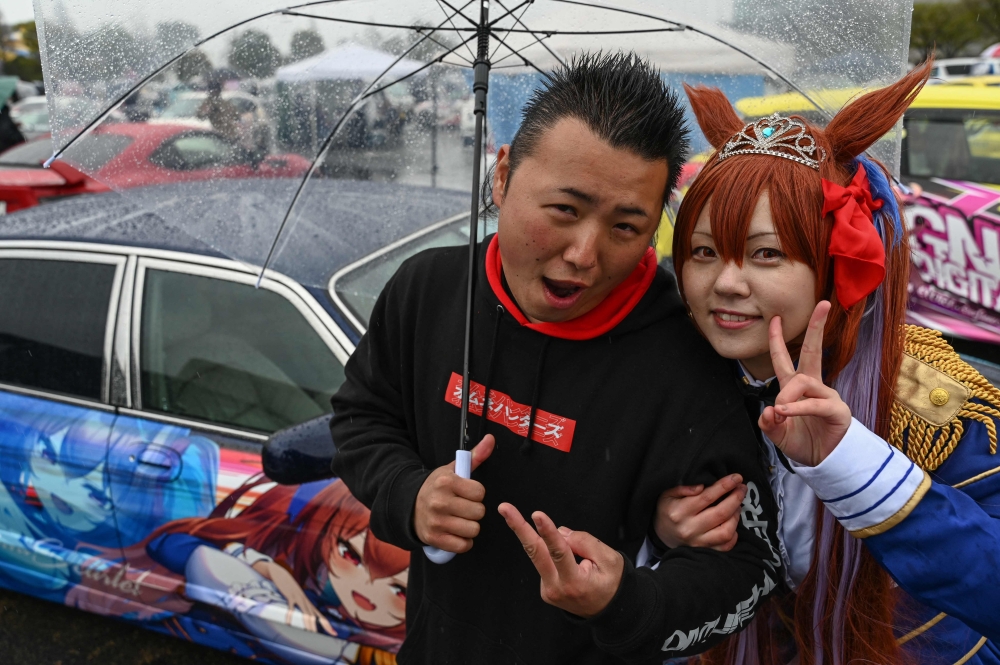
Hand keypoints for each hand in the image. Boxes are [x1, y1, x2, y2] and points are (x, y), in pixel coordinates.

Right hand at [252, 560, 333, 633]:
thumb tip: (302, 618)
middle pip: (316, 616)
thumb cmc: (289, 588)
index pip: (320, 616)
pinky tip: (289, 623)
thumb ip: (300, 607)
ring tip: (311, 633)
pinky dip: (290, 615)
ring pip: (306, 612)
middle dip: (324, 625)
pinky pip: (291, 607)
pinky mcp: (290, 595)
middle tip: (332, 633)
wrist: (282, 575)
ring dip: (309, 623)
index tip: (334, 633)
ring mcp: (299, 598)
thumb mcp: (297, 599)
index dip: (327, 625)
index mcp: (308, 603)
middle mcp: (306, 601)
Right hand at [414, 434, 494, 552]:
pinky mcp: (434, 539)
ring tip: (460, 519)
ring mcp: (436, 522)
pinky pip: (463, 545)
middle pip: (479, 512)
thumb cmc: (438, 487)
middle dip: (474, 510)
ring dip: (470, 527)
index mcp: (446, 482)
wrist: (410, 506)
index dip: (476, 494)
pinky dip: (463, 541)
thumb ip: (475, 456)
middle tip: (463, 507)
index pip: (480, 492)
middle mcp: (440, 502)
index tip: (466, 493)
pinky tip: (456, 532)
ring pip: (473, 530)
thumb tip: (491, 439)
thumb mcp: (453, 469)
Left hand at [497, 504, 623, 617]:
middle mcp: (556, 588)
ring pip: (542, 554)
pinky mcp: (545, 590)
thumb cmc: (611, 583)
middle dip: (518, 527)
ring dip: (546, 540)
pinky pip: (548, 561)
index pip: (559, 552)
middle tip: (504, 507)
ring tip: (577, 554)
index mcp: (575, 582)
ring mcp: (548, 590)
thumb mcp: (610, 560)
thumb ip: (585, 542)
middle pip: (535, 552)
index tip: (537, 515)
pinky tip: (574, 564)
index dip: (548, 531)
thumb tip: (559, 532)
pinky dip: (556, 554)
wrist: (609, 611)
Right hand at [654, 475, 746, 550]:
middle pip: (720, 513)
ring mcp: (697, 542)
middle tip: (742, 488)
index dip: (724, 486)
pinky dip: (733, 535)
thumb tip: (701, 486)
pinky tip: (732, 523)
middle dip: (735, 498)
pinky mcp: (704, 551)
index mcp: (679, 512)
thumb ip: (682, 488)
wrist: (662, 533)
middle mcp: (689, 529)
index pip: (706, 497)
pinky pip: (725, 546)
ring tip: (737, 504)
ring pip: (725, 531)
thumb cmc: (667, 509)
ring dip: (736, 516)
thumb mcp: (667, 494)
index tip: (736, 477)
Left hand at [759, 301, 851, 465]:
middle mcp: (813, 387)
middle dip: (816, 328)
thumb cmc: (804, 444)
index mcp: (796, 389)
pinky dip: (797, 407)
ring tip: (780, 412)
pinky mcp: (836, 410)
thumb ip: (769, 423)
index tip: (775, 319)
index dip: (778, 340)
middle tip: (823, 305)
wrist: (826, 463)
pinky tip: (785, 412)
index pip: (784, 359)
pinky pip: (814, 403)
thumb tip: (767, 410)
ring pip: (803, 381)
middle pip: (813, 351)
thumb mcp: (778, 434)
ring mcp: (827, 396)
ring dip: (786, 396)